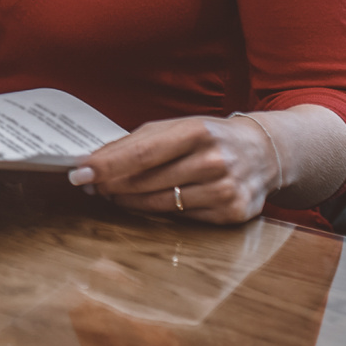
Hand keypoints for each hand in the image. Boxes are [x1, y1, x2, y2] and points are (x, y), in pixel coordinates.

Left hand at [67, 115, 277, 224]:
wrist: (264, 153)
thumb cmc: (209, 137)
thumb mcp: (177, 127)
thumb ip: (137, 142)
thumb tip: (94, 162)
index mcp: (197, 131)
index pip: (142, 153)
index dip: (107, 165)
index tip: (80, 172)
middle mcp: (214, 160)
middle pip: (147, 181)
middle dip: (112, 184)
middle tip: (91, 185)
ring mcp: (225, 189)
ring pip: (161, 203)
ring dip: (129, 201)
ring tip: (112, 194)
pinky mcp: (232, 213)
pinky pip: (182, 217)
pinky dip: (159, 211)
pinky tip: (148, 203)